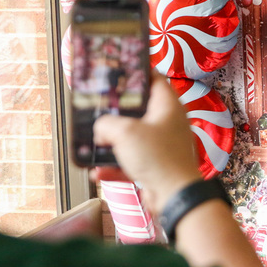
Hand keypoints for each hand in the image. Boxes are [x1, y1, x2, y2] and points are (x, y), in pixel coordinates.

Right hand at [93, 74, 200, 212]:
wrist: (174, 196)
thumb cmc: (158, 157)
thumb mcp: (125, 132)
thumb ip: (107, 124)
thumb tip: (100, 129)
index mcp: (168, 107)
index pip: (155, 79)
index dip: (138, 73)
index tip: (119, 71)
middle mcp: (168, 124)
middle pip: (140, 110)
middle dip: (117, 111)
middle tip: (98, 108)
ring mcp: (163, 146)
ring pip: (133, 138)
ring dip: (112, 142)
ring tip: (93, 142)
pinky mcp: (156, 166)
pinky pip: (131, 162)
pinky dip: (114, 166)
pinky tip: (97, 171)